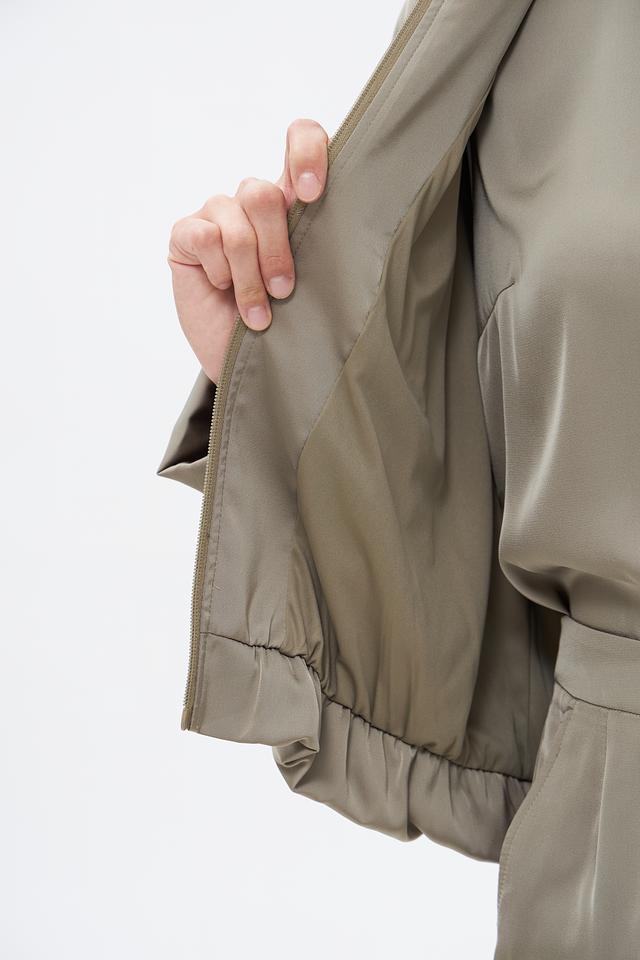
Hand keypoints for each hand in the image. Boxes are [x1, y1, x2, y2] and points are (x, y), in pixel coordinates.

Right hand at [167, 118, 328, 384]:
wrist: (245, 362)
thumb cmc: (285, 325)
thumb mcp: (315, 285)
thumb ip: (326, 246)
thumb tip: (362, 223)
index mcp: (292, 201)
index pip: (300, 138)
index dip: (307, 152)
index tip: (313, 195)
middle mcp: (252, 201)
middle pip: (262, 193)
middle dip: (276, 250)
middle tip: (284, 291)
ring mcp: (216, 214)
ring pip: (236, 223)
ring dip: (250, 275)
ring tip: (259, 313)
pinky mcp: (186, 234)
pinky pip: (206, 237)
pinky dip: (220, 272)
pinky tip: (222, 290)